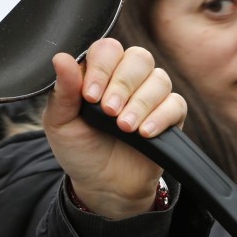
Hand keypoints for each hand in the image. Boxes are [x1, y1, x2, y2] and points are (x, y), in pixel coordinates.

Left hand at [45, 39, 184, 219]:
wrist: (102, 186)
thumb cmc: (80, 148)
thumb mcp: (60, 122)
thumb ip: (63, 90)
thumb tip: (60, 57)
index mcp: (99, 72)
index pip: (107, 50)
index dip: (101, 68)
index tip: (90, 96)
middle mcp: (127, 77)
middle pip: (138, 58)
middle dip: (122, 84)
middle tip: (108, 112)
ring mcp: (151, 94)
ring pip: (158, 79)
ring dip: (141, 103)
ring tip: (124, 127)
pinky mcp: (170, 116)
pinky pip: (175, 104)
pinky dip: (161, 117)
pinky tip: (144, 133)